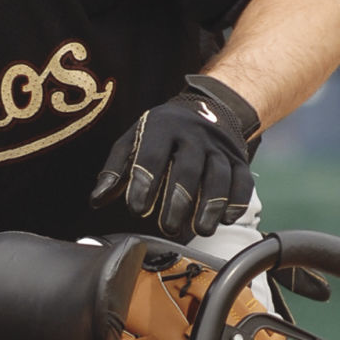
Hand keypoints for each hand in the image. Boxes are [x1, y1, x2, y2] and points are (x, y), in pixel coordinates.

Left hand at [90, 77, 259, 240]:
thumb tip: (97, 200)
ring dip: (210, 205)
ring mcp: (219, 146)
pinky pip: (242, 180)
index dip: (144, 183)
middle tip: (168, 228)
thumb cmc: (162, 133)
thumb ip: (115, 171)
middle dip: (178, 200)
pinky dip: (236, 201)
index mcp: (162, 127)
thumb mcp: (133, 141)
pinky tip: (225, 220)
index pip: (152, 155)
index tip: (136, 210)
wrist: (208, 108)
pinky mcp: (238, 159)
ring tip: (200, 230)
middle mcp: (193, 134)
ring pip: (219, 175)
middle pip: (188, 168)